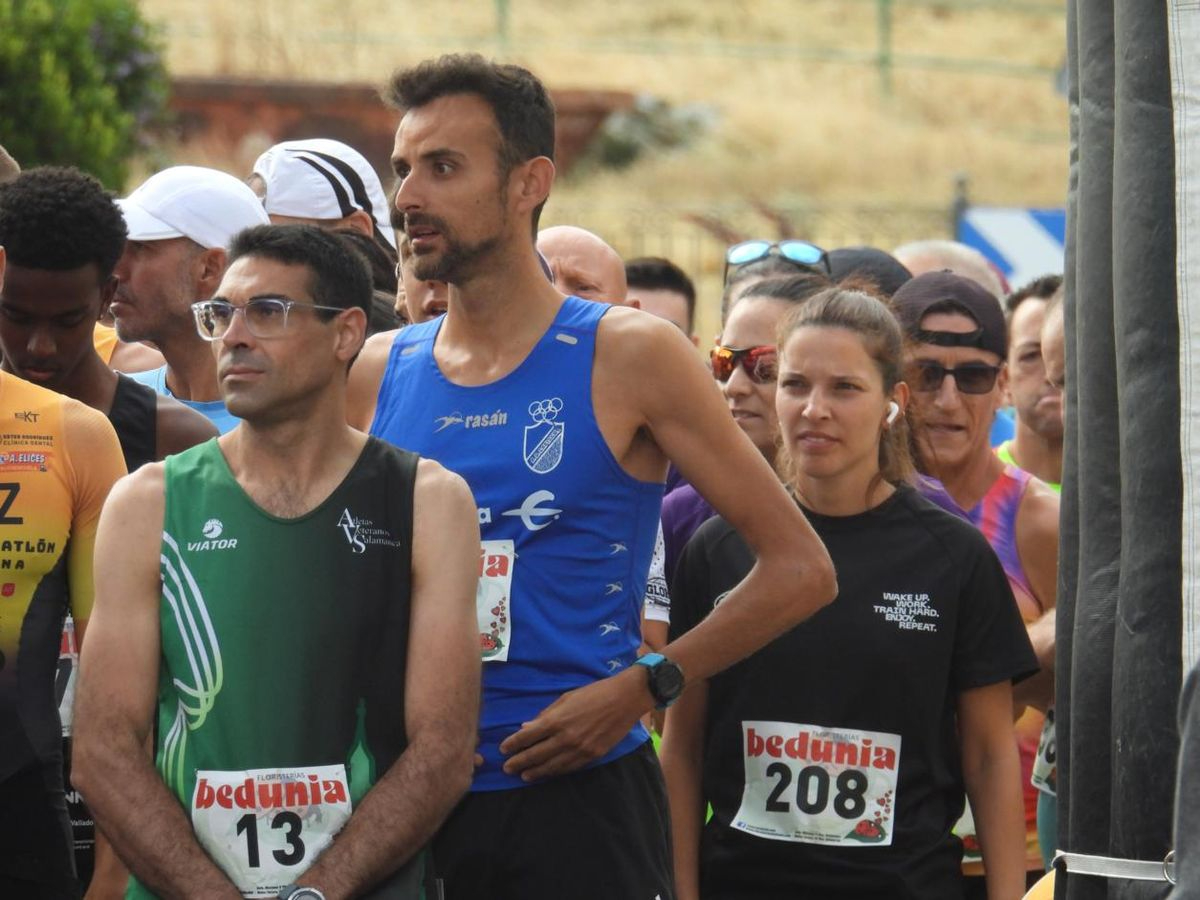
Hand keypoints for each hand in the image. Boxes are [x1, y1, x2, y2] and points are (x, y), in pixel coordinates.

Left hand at [499, 668, 651, 780]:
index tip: (503, 749)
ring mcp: (579, 749)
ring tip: (523, 776)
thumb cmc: (594, 693)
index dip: (513, 744)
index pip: (528, 736)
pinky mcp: (592, 756)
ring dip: (535, 772)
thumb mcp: (566, 698)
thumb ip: (546, 715)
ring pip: (551, 766)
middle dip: (519, 762)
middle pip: (536, 754)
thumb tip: (526, 727)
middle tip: (506, 768)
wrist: (625, 699)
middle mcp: (565, 738)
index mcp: (557, 720)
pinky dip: (555, 772)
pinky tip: (547, 773)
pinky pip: (569, 768)